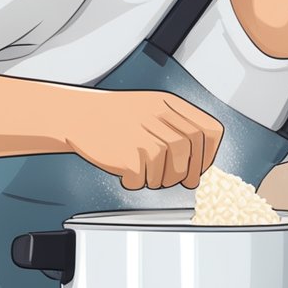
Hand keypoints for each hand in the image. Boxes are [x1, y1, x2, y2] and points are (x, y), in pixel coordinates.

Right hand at [66, 91, 223, 189]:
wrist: (78, 115)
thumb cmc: (114, 115)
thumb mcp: (151, 108)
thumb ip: (178, 127)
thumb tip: (201, 161)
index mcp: (169, 105)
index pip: (209, 131)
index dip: (209, 153)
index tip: (200, 165)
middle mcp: (159, 118)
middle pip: (191, 155)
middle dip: (188, 173)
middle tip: (178, 179)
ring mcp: (144, 137)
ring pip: (170, 172)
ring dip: (160, 180)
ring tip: (145, 171)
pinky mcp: (128, 155)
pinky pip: (143, 181)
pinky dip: (135, 183)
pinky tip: (126, 171)